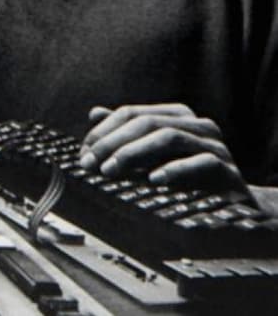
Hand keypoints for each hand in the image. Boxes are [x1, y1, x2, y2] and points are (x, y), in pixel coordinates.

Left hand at [78, 103, 246, 189]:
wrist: (233, 204)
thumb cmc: (187, 176)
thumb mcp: (152, 154)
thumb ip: (127, 134)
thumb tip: (95, 113)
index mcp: (177, 116)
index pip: (130, 113)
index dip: (103, 132)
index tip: (83, 154)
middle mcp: (197, 125)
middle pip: (146, 123)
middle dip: (112, 143)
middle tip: (90, 164)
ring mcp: (215, 145)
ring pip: (169, 137)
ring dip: (134, 153)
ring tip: (111, 171)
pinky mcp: (228, 169)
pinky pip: (200, 163)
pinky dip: (174, 170)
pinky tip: (153, 180)